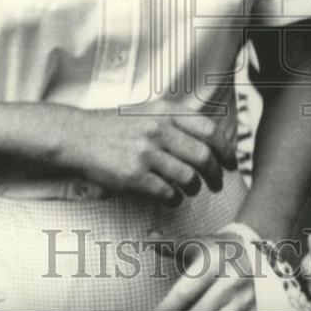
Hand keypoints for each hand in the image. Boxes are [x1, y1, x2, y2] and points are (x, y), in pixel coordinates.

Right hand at [55, 99, 236, 204]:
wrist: (79, 136)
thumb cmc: (117, 126)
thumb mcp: (149, 111)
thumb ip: (177, 121)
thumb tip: (212, 139)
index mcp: (166, 112)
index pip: (210, 131)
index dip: (226, 150)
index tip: (231, 163)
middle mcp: (158, 130)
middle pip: (203, 157)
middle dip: (215, 174)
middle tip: (217, 183)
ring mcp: (146, 153)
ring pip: (188, 178)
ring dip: (194, 189)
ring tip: (191, 190)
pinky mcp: (134, 176)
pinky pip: (167, 193)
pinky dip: (174, 199)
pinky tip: (171, 197)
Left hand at [155, 232, 255, 310]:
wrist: (255, 248)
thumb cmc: (218, 247)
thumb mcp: (196, 242)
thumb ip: (170, 244)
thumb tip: (147, 238)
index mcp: (214, 259)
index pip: (185, 291)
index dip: (167, 307)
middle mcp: (231, 277)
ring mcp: (244, 295)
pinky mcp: (253, 307)